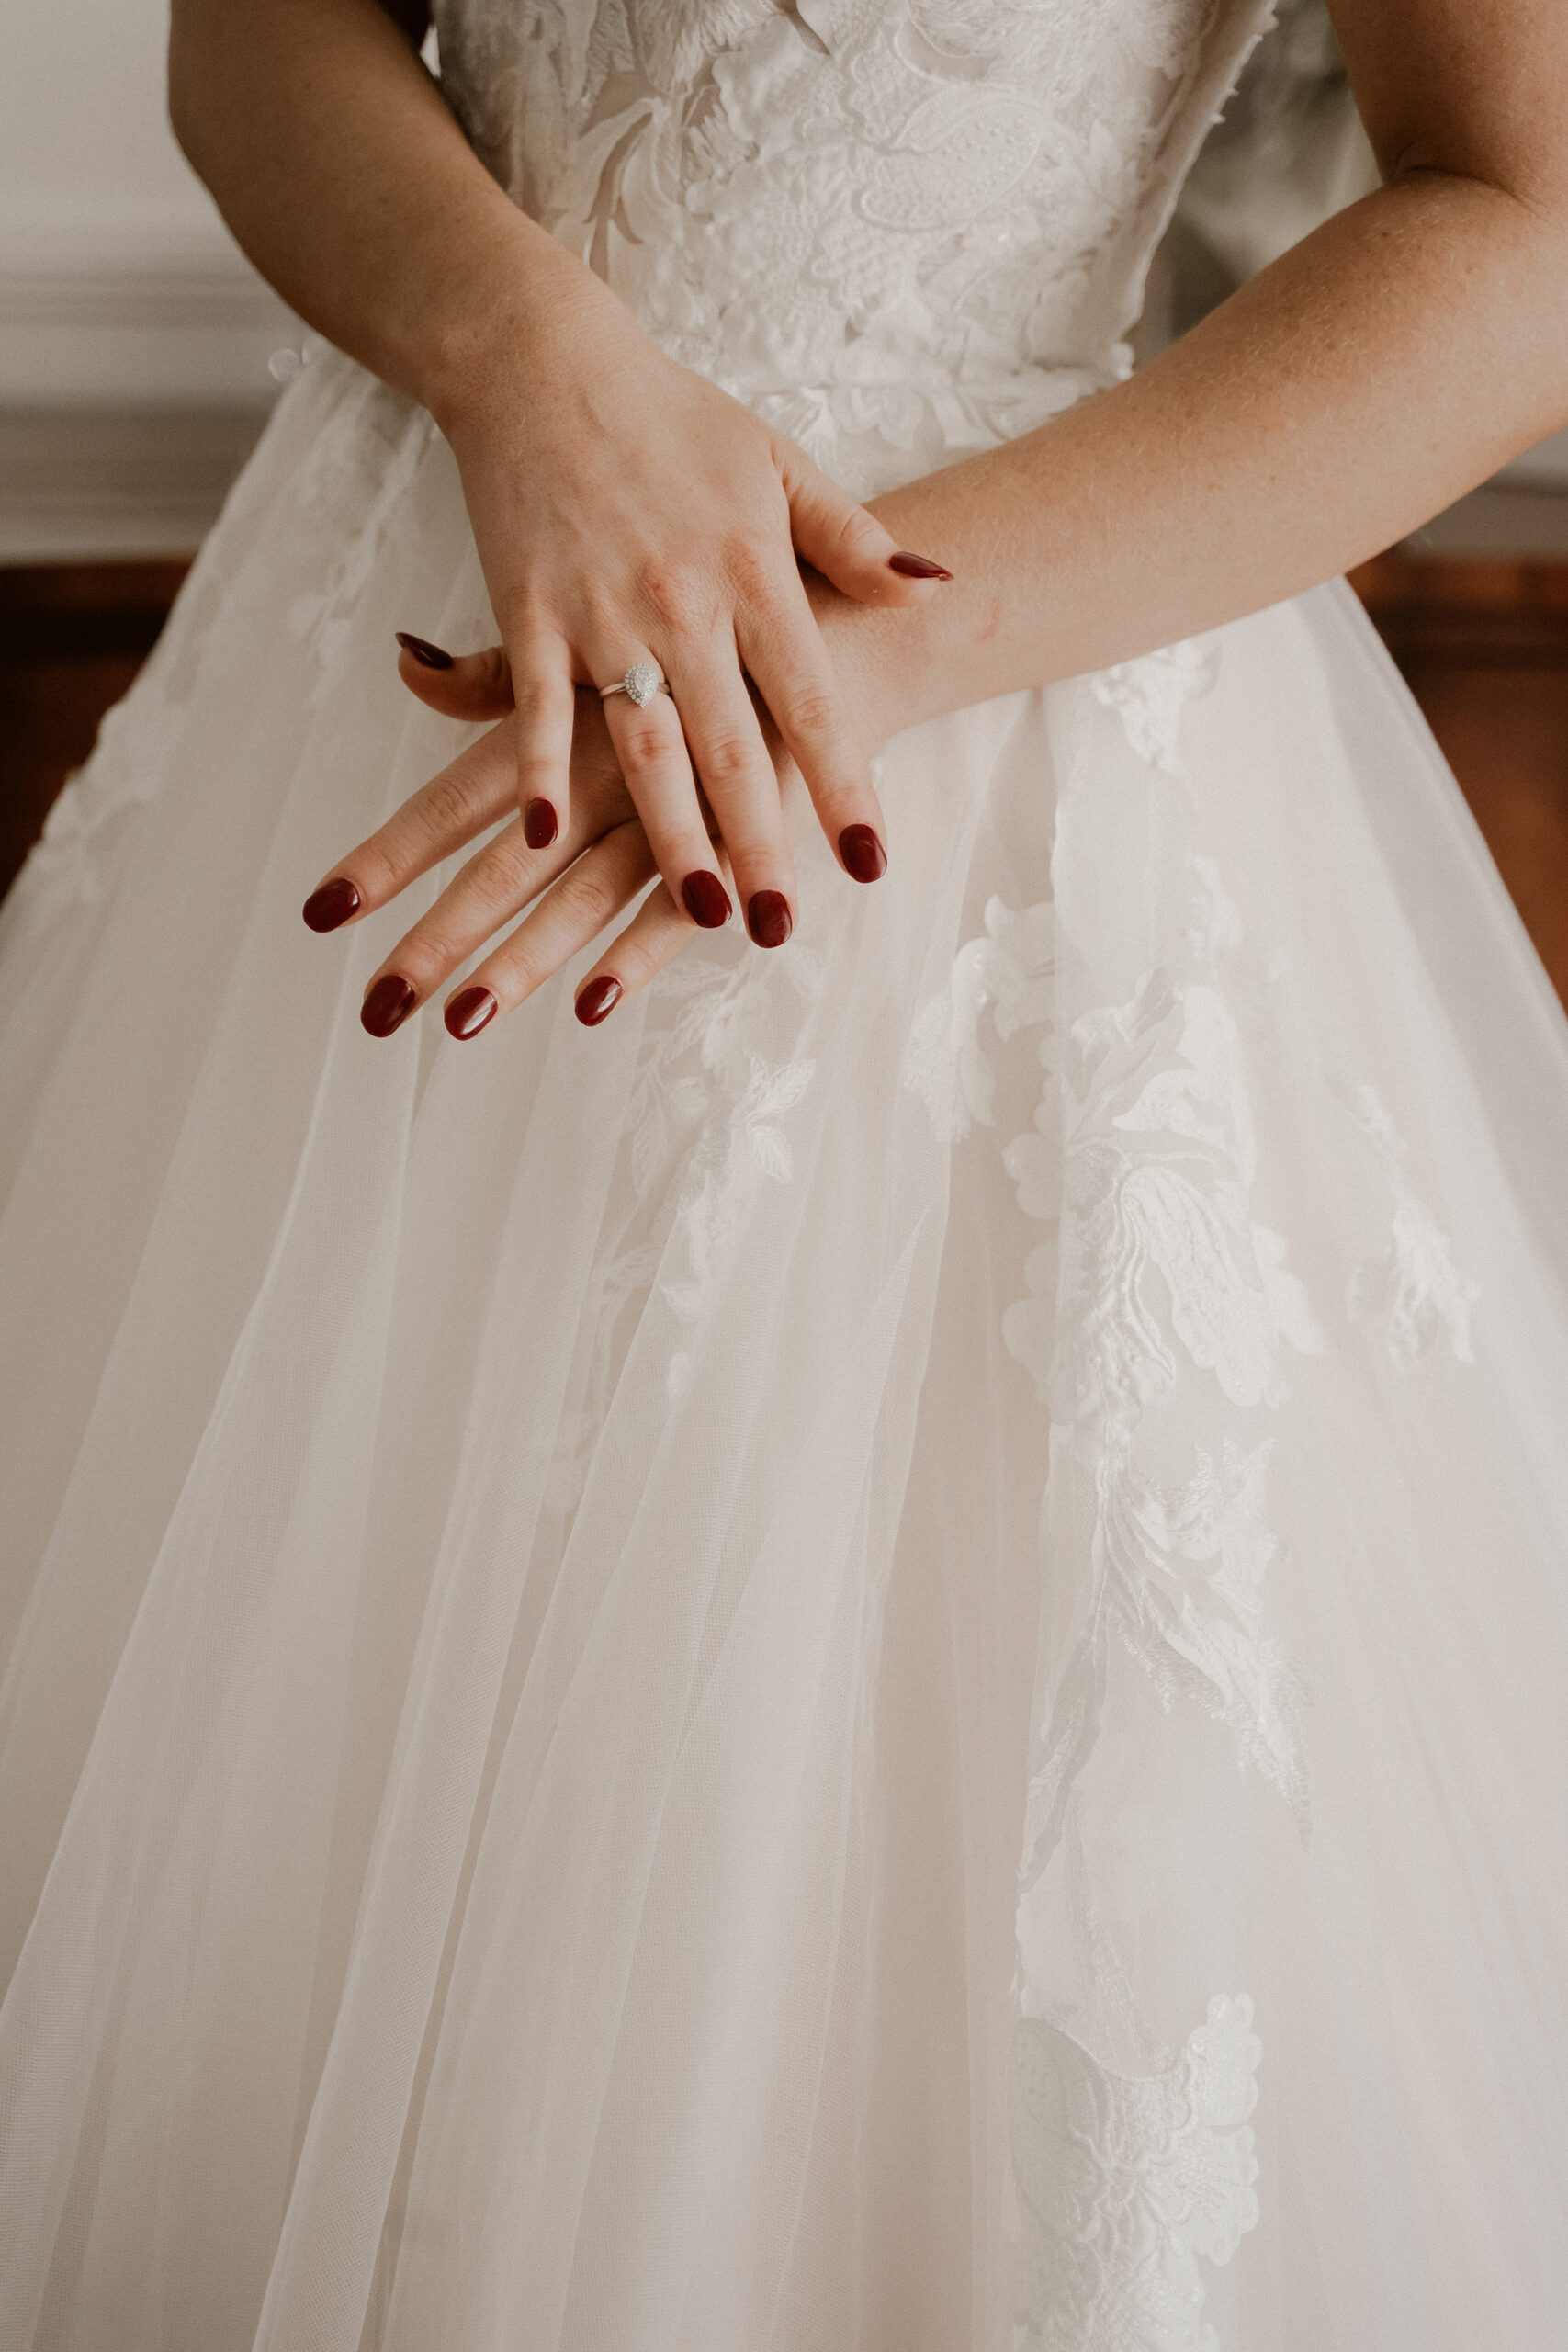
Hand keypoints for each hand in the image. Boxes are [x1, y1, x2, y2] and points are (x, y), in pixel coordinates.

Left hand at [301, 640, 812, 1037]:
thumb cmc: (697, 630)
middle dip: (436, 942)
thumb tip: (409, 666)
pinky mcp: (735, 847)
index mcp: (556, 726)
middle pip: (502, 871)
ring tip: (458, 1026)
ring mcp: (667, 818)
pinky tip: (592, 1004)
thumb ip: (500, 674)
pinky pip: (680, 909)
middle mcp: (597, 776)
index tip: (321, 912)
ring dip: (520, 966)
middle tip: (373, 1010)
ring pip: (578, 899)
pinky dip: (637, 954)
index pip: (453, 804)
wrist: (830, 629)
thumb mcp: (593, 632)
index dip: (387, 857)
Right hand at [434, 258, 946, 948]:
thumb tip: (938, 591)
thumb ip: (855, 541)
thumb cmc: (671, 418)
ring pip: (643, 743)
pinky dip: (537, 772)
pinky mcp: (527, 611)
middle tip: (782, 925)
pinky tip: (545, 840)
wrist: (542, 359)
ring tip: (703, 909)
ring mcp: (602, 611)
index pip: (810, 697)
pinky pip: (537, 707)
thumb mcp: (778, 464)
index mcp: (753, 569)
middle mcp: (682, 600)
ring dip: (672, 833)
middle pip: (730, 745)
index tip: (871, 860)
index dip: (842, 783)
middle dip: (760, 842)